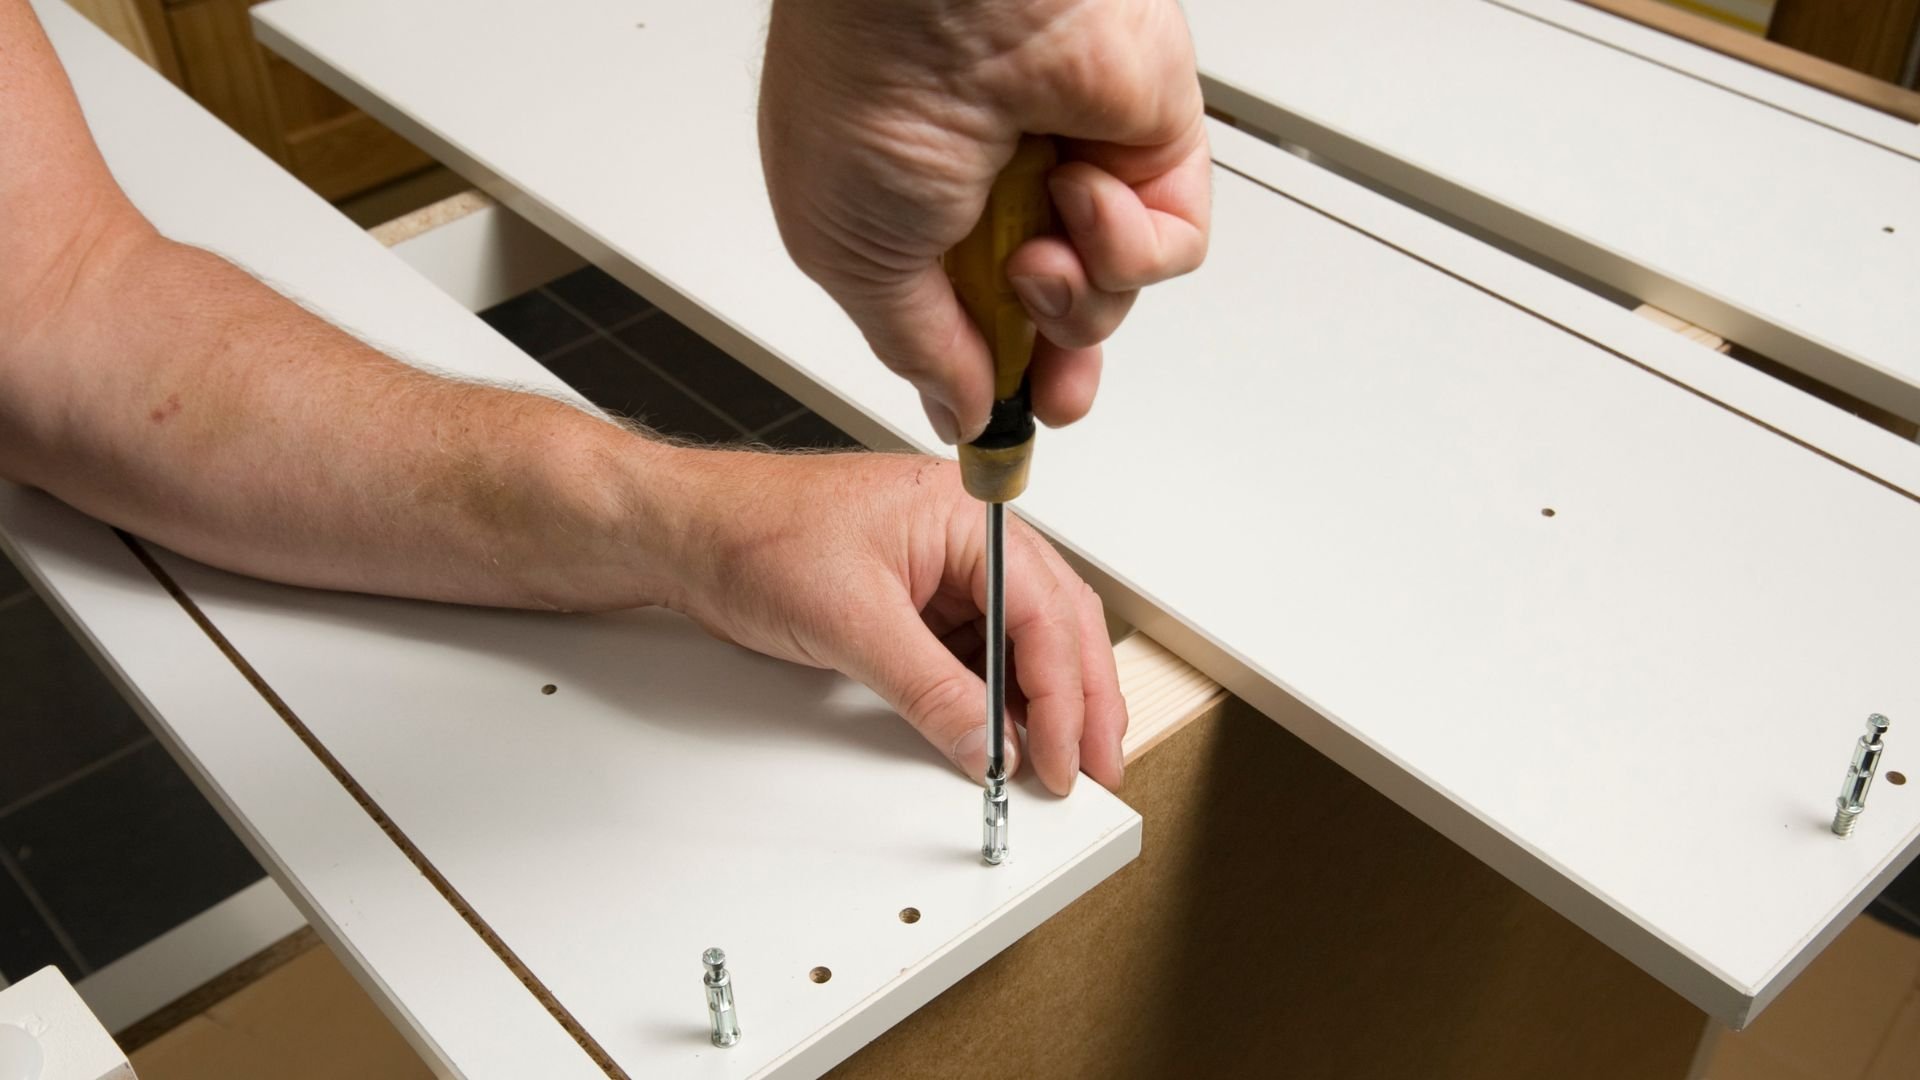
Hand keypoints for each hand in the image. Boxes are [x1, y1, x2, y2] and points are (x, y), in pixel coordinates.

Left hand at [664, 449, 1125, 792]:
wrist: (686, 532)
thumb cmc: (753, 534)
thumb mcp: (849, 621)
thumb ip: (928, 689)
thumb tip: (985, 744)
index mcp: (963, 515)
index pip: (1043, 610)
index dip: (1064, 693)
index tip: (1060, 756)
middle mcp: (965, 535)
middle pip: (1055, 621)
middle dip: (1082, 699)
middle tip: (1093, 768)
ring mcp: (945, 566)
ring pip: (1025, 637)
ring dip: (1045, 700)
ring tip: (1055, 761)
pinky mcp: (920, 597)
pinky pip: (979, 648)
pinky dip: (997, 695)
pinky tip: (1002, 735)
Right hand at [759, 0, 1210, 443]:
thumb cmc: (869, 88)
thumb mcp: (851, 258)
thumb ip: (916, 349)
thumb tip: (957, 408)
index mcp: (913, 212)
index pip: (969, 321)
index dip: (986, 381)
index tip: (992, 431)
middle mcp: (998, 191)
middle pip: (1051, 320)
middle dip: (1053, 368)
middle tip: (1048, 394)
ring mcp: (1077, 166)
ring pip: (1109, 295)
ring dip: (1075, 299)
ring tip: (1037, 251)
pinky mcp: (1150, 148)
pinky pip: (1168, 246)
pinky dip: (1129, 245)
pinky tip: (1082, 194)